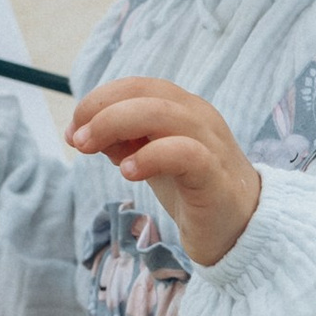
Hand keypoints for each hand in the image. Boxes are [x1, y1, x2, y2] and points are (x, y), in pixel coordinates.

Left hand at [68, 77, 260, 265]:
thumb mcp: (150, 160)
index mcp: (182, 107)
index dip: (99, 100)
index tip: (74, 128)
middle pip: (146, 93)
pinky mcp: (215, 175)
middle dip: (101, 110)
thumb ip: (121, 142)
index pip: (137, 86)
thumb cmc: (193, 189)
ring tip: (91, 150)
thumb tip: (80, 132)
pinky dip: (151, 156)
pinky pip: (185, 153)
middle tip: (77, 140)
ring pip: (162, 113)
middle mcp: (198, 116)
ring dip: (116, 125)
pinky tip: (128, 172)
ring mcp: (210, 143)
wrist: (240, 229)